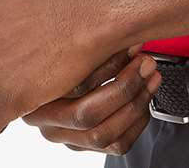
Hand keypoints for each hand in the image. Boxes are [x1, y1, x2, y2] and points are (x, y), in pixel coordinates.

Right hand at [22, 45, 162, 153]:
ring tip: (151, 80)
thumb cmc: (65, 55)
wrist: (52, 78)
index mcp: (37, 92)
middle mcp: (47, 122)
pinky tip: (145, 100)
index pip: (73, 86)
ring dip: (136, 104)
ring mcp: (67, 137)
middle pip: (88, 115)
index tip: (134, 48)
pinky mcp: (86, 145)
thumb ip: (98, 46)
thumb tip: (134, 43)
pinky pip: (117, 145)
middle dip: (126, 87)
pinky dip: (137, 122)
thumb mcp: (72, 46)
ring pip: (104, 135)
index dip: (110, 67)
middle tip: (147, 65)